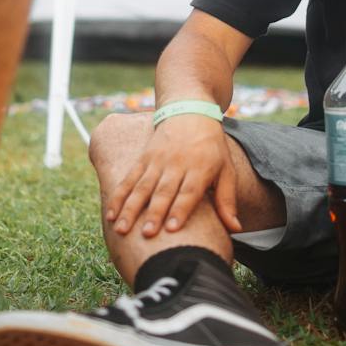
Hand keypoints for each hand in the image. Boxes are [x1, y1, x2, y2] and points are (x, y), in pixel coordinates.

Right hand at [106, 114, 241, 238]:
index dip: (181, 210)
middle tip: (147, 234)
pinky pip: (129, 179)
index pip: (189, 192)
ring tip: (121, 228)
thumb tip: (235, 228)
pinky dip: (119, 196)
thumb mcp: (226, 169)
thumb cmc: (212, 146)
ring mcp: (157, 161)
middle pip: (164, 191)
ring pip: (142, 187)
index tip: (173, 229)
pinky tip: (111, 213)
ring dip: (131, 208)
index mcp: (200, 168)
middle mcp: (177, 164)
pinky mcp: (143, 158)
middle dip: (154, 213)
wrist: (189, 110)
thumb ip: (227, 200)